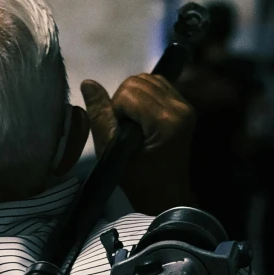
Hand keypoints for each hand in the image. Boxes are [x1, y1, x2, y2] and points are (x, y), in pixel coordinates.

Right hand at [79, 71, 193, 214]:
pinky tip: (143, 118)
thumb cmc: (138, 180)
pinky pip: (158, 85)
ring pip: (147, 79)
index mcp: (166, 121)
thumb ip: (100, 115)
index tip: (121, 135)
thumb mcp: (111, 151)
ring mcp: (185, 105)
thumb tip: (88, 82)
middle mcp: (180, 107)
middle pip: (138, 81)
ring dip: (133, 98)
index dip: (116, 110)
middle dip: (124, 102)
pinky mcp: (185, 106)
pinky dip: (145, 96)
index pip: (128, 92)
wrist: (166, 194)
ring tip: (135, 124)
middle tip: (127, 130)